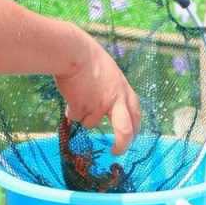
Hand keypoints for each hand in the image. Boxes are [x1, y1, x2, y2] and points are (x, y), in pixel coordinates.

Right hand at [55, 30, 140, 154]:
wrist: (74, 52)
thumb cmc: (89, 59)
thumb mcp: (110, 74)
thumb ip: (111, 91)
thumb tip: (103, 110)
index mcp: (124, 91)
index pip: (136, 115)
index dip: (134, 129)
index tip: (129, 138)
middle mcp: (115, 101)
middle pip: (125, 131)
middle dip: (122, 145)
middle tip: (116, 151)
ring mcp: (98, 106)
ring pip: (90, 123)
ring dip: (83, 115)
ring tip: (78, 94)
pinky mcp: (82, 109)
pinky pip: (75, 117)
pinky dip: (71, 111)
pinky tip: (70, 94)